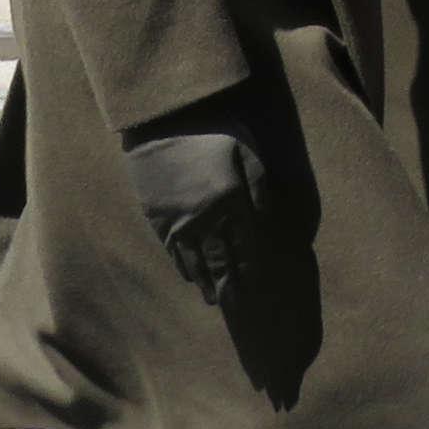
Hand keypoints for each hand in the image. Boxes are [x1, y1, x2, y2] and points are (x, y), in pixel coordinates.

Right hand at [124, 126, 273, 308]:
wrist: (160, 122)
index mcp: (230, 203)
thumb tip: (270, 215)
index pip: (245, 246)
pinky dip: (183, 266)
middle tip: (237, 306)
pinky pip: (172, 251)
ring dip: (206, 283)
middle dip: (230, 286)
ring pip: (194, 262)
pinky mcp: (157, 217)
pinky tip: (189, 276)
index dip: (252, 269)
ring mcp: (178, 221)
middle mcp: (205, 219)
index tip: (259, 288)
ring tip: (214, 300)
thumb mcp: (247, 150)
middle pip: (219, 262)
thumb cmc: (211, 131)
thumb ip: (261, 184)